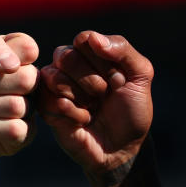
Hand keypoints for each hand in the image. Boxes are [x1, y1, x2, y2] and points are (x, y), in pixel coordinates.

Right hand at [38, 31, 153, 176]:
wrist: (124, 148)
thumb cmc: (131, 110)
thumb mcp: (141, 77)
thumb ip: (123, 50)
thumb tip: (92, 38)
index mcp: (88, 53)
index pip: (84, 40)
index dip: (103, 61)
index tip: (119, 80)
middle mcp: (66, 65)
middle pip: (65, 56)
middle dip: (93, 81)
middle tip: (104, 96)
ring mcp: (53, 86)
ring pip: (53, 77)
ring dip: (82, 97)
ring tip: (93, 108)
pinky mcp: (45, 107)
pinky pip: (49, 100)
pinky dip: (74, 113)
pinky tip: (83, 120)